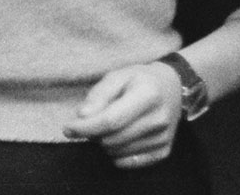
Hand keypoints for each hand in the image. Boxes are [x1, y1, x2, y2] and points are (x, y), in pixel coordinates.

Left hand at [63, 62, 181, 169]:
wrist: (172, 88)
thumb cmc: (139, 80)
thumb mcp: (118, 76)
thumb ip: (98, 94)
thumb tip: (82, 116)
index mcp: (148, 94)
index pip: (111, 120)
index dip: (85, 127)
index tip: (67, 128)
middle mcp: (159, 119)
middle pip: (112, 139)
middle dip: (93, 133)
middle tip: (93, 121)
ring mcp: (163, 137)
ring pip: (117, 152)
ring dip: (104, 142)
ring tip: (110, 126)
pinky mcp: (163, 151)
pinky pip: (128, 163)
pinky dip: (116, 154)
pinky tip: (120, 138)